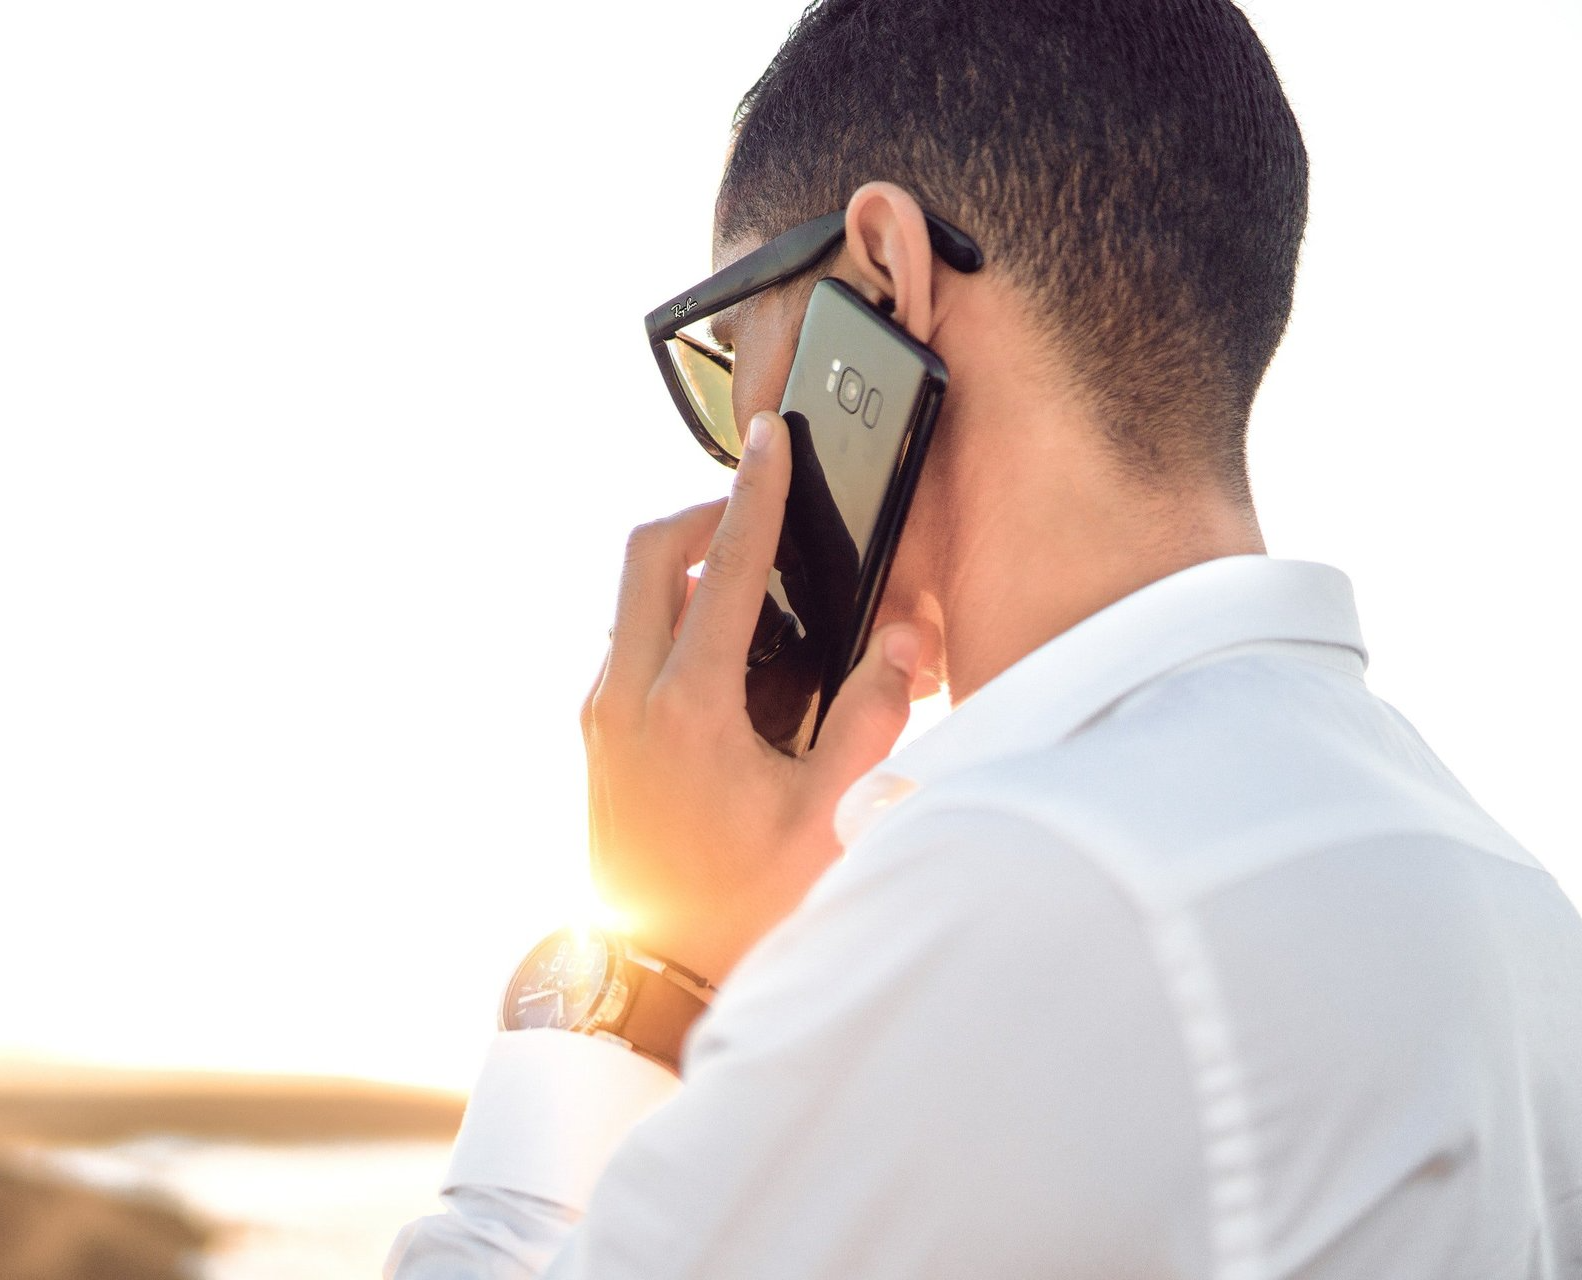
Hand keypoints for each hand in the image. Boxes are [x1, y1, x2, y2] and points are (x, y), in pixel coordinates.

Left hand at [581, 411, 920, 985]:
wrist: (654, 974)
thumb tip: (900, 637)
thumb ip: (873, 716)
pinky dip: (668, 614)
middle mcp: (626, 699)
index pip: (724, 569)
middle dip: (700, 515)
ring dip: (682, 566)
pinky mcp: (594, 735)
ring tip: (750, 584)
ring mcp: (600, 716)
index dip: (755, 493)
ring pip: (629, 596)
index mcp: (686, 708)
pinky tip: (723, 652)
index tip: (771, 440)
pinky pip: (627, 639)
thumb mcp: (827, 815)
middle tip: (756, 516)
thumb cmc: (740, 903)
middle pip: (645, 555)